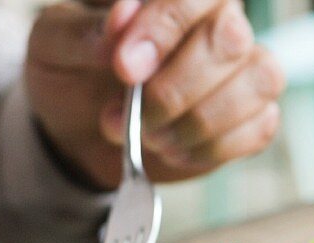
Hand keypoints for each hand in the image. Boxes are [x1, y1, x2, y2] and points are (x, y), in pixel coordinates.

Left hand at [25, 0, 284, 189]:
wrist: (77, 129)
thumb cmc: (70, 73)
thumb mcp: (53, 46)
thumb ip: (81, 32)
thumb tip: (118, 27)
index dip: (166, 26)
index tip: (124, 68)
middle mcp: (216, 20)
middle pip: (230, 38)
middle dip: (173, 90)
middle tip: (120, 115)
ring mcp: (241, 67)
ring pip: (257, 81)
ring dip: (195, 122)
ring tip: (145, 136)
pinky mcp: (250, 116)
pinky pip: (260, 126)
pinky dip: (211, 147)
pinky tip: (172, 150)